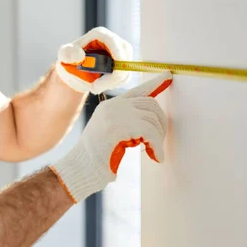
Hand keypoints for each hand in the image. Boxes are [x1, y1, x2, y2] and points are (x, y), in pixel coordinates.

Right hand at [50, 72, 172, 202]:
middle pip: (150, 104)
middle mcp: (113, 105)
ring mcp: (114, 113)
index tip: (168, 75)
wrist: (79, 170)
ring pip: (152, 119)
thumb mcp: (115, 135)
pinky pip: (149, 132)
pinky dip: (157, 146)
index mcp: (111, 106)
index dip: (155, 83)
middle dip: (161, 124)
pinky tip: (156, 157)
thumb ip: (130, 123)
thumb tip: (153, 120)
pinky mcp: (118, 126)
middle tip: (158, 143)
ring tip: (154, 153)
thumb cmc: (98, 158)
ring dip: (158, 139)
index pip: (138, 90)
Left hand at [56, 27, 132, 93]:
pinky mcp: (124, 63)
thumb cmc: (69, 58)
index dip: (117, 57)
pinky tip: (102, 84)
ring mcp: (121, 52)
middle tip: (95, 87)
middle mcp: (114, 41)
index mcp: (100, 34)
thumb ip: (68, 54)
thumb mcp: (64, 55)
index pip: (114, 42)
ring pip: (126, 69)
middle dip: (113, 76)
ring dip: (112, 82)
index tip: (112, 75)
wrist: (75, 68)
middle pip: (124, 57)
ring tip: (95, 85)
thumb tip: (81, 56)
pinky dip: (115, 84)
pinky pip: (126, 76)